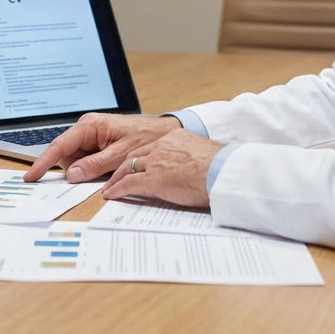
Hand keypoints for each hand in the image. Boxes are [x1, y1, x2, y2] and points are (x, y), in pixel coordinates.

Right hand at [23, 113, 181, 183]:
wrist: (165, 133)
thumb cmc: (146, 137)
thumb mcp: (121, 154)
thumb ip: (95, 165)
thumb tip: (72, 174)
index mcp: (90, 125)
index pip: (60, 146)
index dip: (43, 163)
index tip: (31, 175)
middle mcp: (87, 130)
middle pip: (66, 156)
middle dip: (75, 169)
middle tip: (99, 172)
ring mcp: (91, 137)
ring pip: (75, 161)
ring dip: (87, 170)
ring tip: (110, 167)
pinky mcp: (97, 145)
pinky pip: (86, 161)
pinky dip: (93, 170)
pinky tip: (108, 167)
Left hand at [100, 129, 220, 207]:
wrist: (224, 172)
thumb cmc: (222, 167)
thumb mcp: (205, 155)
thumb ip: (194, 158)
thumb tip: (198, 168)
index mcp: (176, 138)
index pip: (150, 147)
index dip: (140, 157)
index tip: (136, 163)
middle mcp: (162, 146)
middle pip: (134, 155)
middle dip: (123, 166)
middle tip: (115, 175)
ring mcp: (156, 162)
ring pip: (127, 167)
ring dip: (116, 178)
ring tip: (110, 187)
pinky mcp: (153, 179)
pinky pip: (128, 184)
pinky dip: (117, 189)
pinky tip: (111, 195)